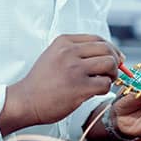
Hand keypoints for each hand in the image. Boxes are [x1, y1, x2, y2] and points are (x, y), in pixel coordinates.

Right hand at [0, 34, 121, 135]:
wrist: (25, 101)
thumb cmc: (40, 83)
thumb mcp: (53, 56)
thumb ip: (75, 52)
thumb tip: (104, 54)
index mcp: (64, 42)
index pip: (97, 38)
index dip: (110, 48)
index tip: (115, 57)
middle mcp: (69, 52)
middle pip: (106, 49)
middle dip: (115, 60)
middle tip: (114, 71)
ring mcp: (75, 69)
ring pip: (109, 64)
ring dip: (112, 74)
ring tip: (104, 81)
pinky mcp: (79, 87)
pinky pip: (105, 84)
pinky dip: (105, 88)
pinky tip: (96, 91)